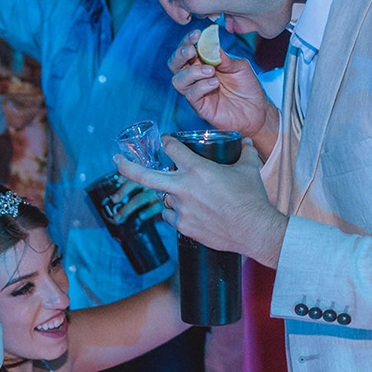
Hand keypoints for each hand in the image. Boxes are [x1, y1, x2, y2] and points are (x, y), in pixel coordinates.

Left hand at [116, 136, 288, 267]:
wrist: (255, 230)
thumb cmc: (252, 199)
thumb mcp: (249, 170)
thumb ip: (244, 153)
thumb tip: (246, 142)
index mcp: (197, 170)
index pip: (172, 148)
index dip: (168, 141)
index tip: (167, 140)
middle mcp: (184, 188)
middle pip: (145, 176)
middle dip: (126, 166)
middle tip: (116, 159)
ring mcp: (181, 209)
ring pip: (164, 197)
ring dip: (168, 192)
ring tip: (183, 193)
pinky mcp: (184, 227)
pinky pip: (171, 216)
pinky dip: (176, 211)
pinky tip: (187, 210)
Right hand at [169, 29, 278, 143]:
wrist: (257, 110)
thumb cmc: (247, 87)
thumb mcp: (239, 66)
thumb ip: (224, 57)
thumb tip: (212, 44)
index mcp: (204, 63)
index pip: (187, 50)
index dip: (188, 41)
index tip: (196, 34)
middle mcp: (197, 77)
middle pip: (175, 64)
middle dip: (180, 54)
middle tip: (191, 50)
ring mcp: (197, 92)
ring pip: (178, 80)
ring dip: (191, 72)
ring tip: (210, 71)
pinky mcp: (201, 106)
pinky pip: (191, 95)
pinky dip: (201, 86)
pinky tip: (214, 83)